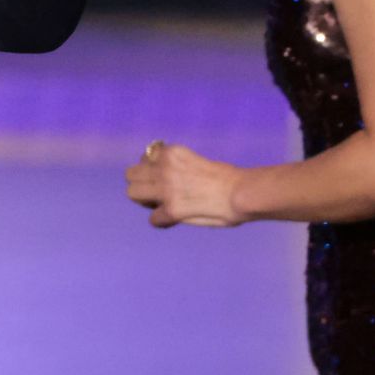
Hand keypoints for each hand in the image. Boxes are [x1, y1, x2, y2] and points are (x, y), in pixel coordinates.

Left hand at [125, 141, 241, 227]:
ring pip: (133, 194)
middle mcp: (165, 168)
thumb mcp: (194, 161)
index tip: (162, 178)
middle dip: (141, 184)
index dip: (151, 170)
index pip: (145, 157)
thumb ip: (175, 167)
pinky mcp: (172, 209)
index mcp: (172, 153)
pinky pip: (153, 218)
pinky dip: (162, 221)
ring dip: (145, 201)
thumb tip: (159, 178)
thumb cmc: (228, 179)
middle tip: (157, 193)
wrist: (243, 193)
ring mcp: (166, 188)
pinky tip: (172, 220)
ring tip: (161, 205)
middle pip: (131, 174)